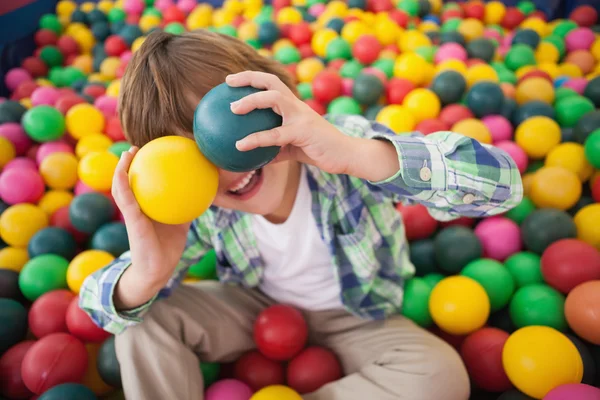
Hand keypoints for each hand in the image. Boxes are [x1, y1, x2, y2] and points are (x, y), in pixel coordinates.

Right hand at [111, 147, 189, 308]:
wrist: (158, 269)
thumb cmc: (168, 246)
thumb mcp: (181, 223)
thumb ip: (188, 208)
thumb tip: (204, 192)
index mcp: (146, 208)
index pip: (142, 185)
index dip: (143, 169)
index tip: (149, 152)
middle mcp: (136, 209)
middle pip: (128, 182)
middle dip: (128, 164)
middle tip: (134, 147)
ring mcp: (131, 214)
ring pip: (121, 187)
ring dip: (121, 169)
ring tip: (127, 153)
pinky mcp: (131, 221)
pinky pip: (126, 200)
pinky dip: (123, 184)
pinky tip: (124, 173)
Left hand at [226, 71, 357, 174]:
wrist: (346, 155)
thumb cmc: (319, 151)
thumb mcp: (292, 148)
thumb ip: (274, 149)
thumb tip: (252, 158)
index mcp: (294, 106)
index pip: (272, 84)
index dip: (252, 78)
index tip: (232, 81)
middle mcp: (297, 106)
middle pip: (271, 81)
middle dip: (249, 77)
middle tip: (228, 82)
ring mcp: (301, 116)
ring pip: (273, 99)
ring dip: (251, 100)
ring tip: (232, 109)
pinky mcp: (303, 131)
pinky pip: (275, 134)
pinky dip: (255, 139)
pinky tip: (239, 146)